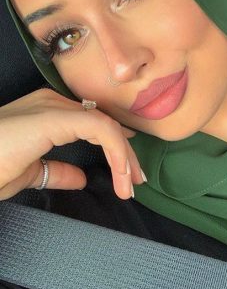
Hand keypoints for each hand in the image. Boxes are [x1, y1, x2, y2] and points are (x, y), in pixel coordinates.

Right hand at [0, 88, 144, 200]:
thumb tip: (81, 177)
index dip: (114, 144)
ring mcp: (52, 107)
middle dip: (124, 152)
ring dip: (123, 155)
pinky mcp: (53, 116)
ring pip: (104, 125)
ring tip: (131, 184)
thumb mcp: (28, 172)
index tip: (128, 168)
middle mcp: (51, 104)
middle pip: (101, 123)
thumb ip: (56, 171)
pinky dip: (115, 150)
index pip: (90, 123)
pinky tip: (121, 174)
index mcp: (45, 114)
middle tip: (135, 181)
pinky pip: (99, 127)